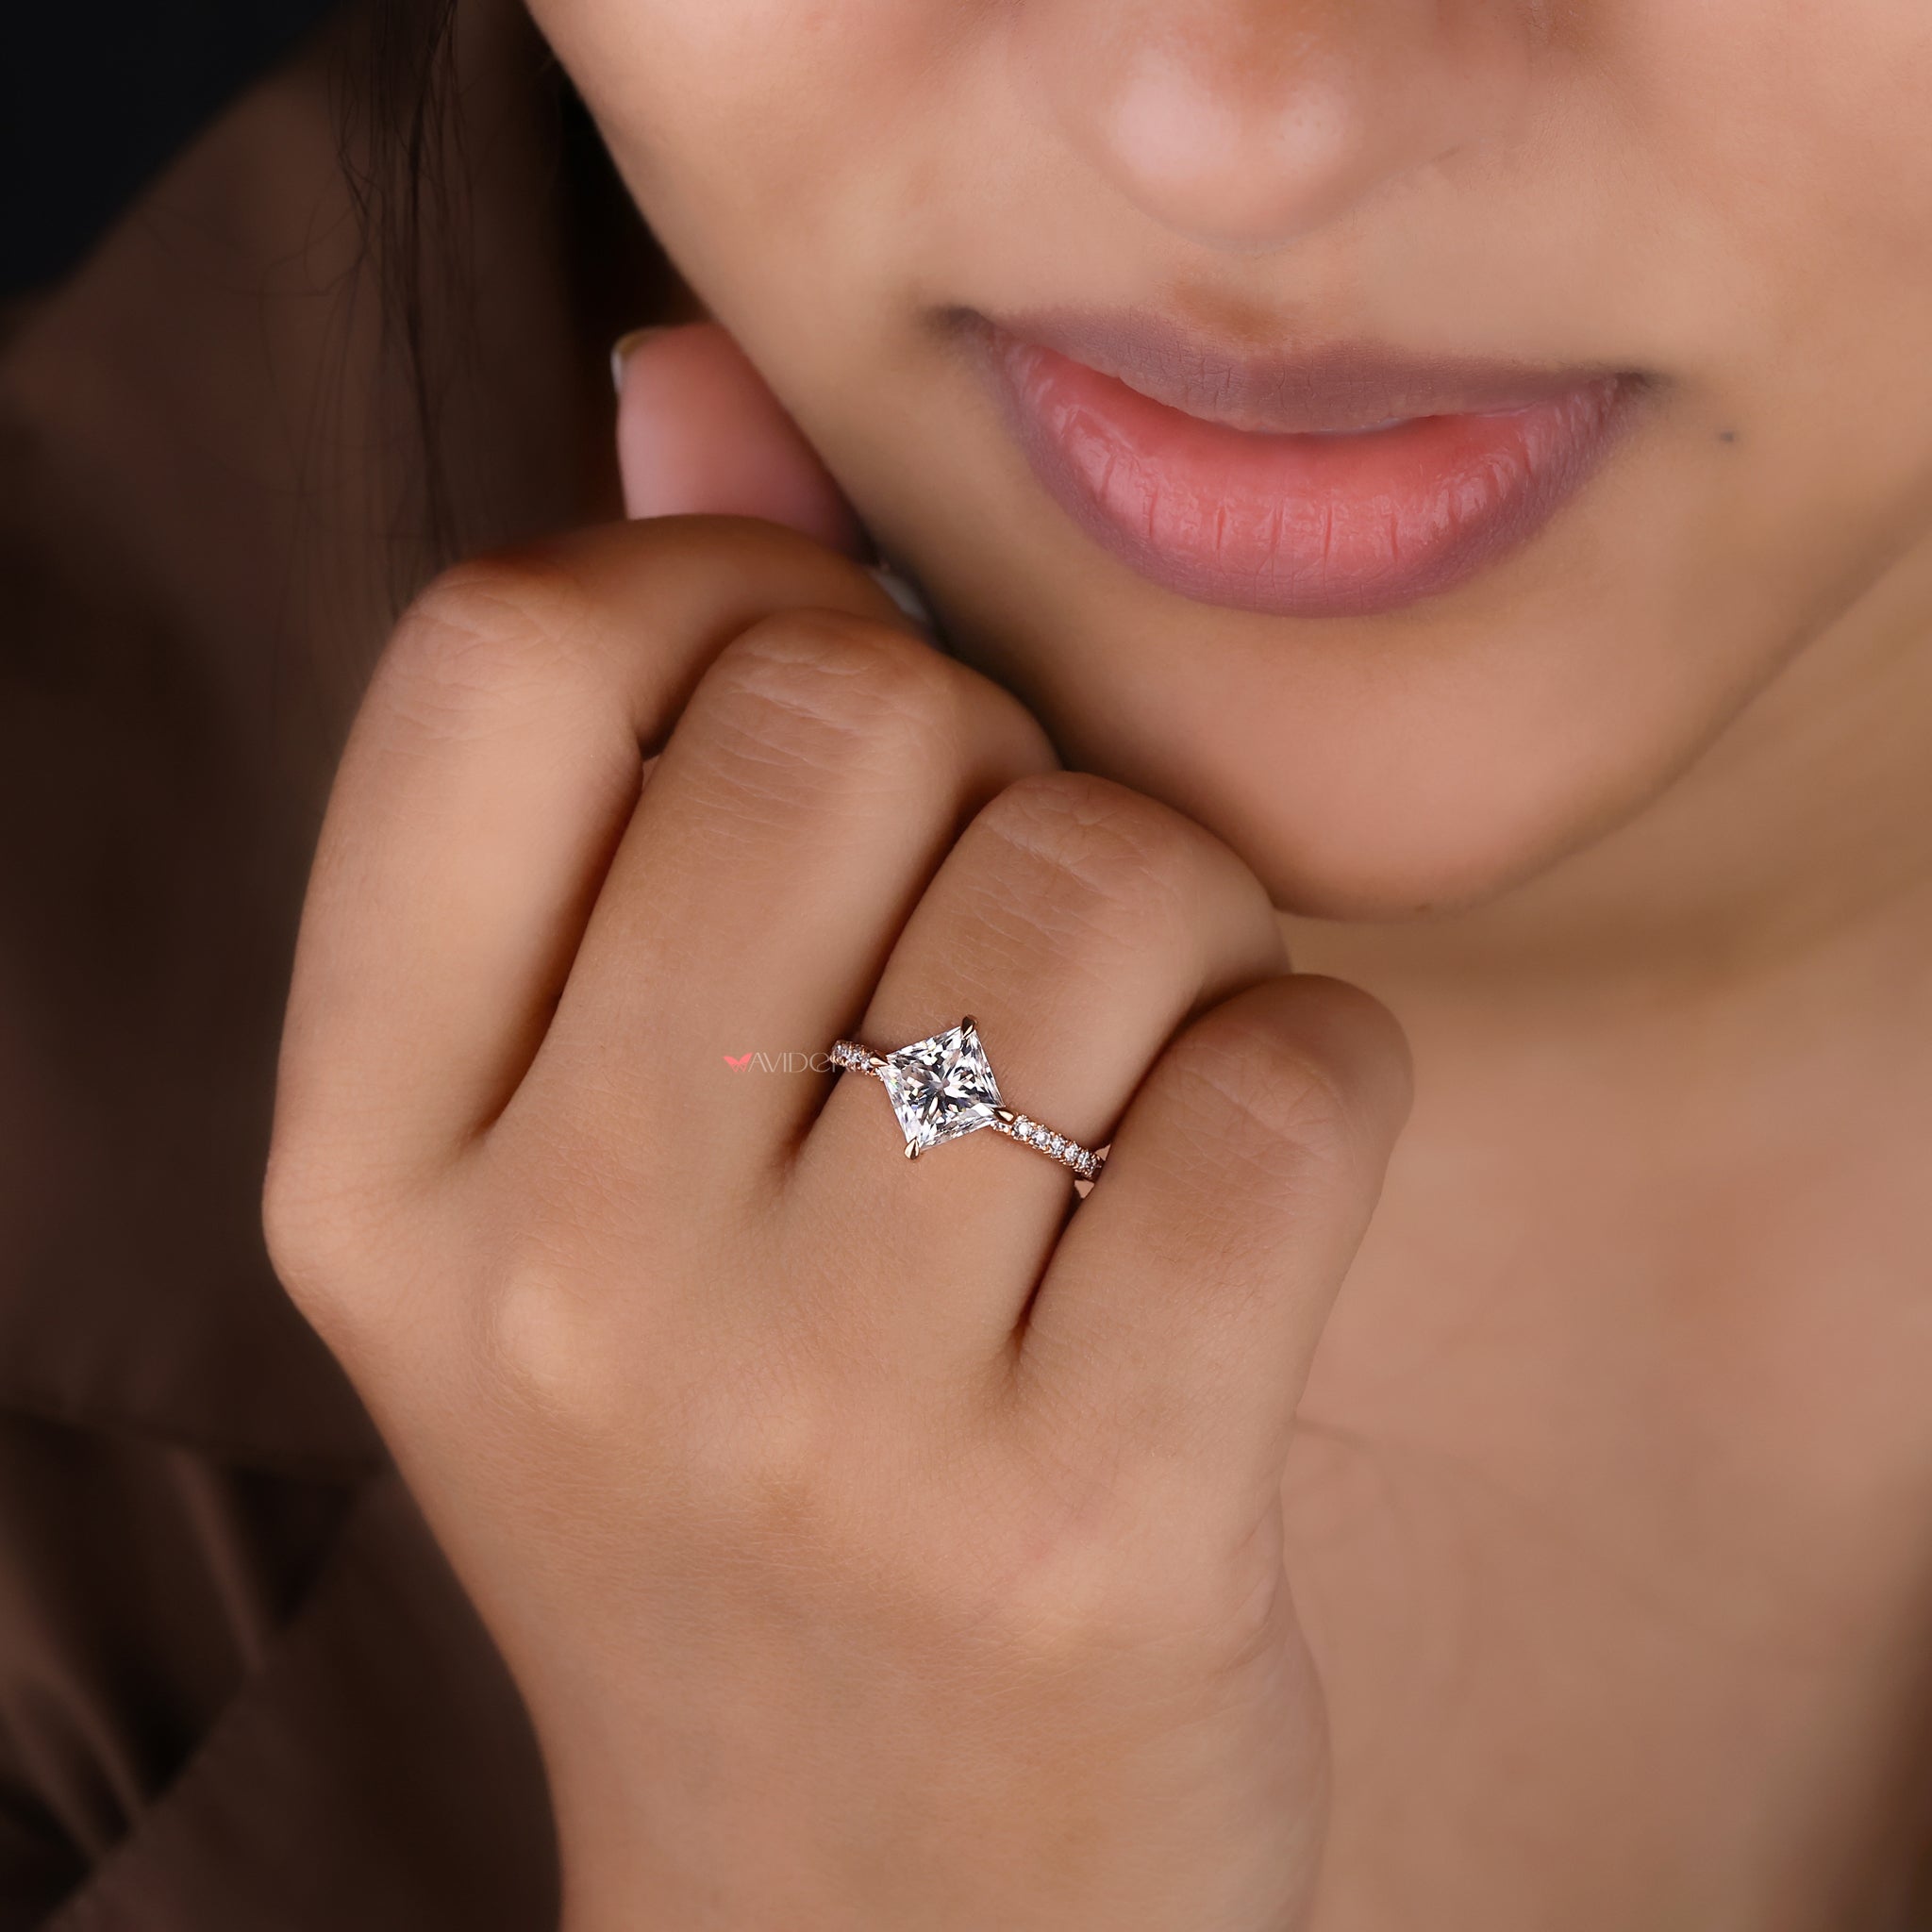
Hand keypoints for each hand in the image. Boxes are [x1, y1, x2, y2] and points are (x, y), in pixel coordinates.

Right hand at [265, 325, 1410, 1930]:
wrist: (869, 1920)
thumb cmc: (745, 1485)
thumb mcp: (587, 1173)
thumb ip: (620, 772)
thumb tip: (686, 375)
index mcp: (371, 1162)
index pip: (500, 654)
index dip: (704, 583)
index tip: (821, 681)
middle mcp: (553, 1279)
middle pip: (848, 721)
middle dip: (991, 748)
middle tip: (1004, 906)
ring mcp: (816, 1420)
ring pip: (1104, 876)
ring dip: (1180, 914)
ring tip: (1126, 1058)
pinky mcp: (1096, 1523)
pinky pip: (1294, 1075)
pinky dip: (1314, 1074)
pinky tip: (1234, 1190)